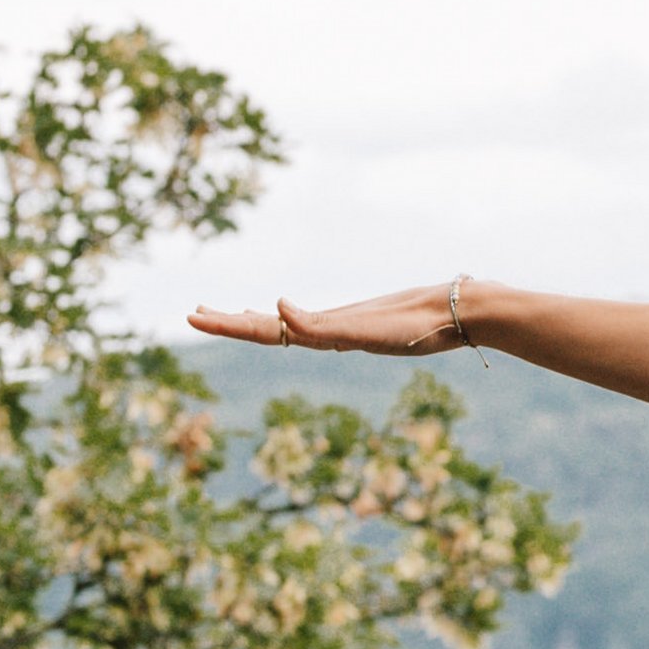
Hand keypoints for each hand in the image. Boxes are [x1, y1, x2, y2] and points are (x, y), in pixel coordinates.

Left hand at [185, 281, 467, 356]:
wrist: (457, 316)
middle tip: (191, 314)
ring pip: (285, 325)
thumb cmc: (417, 326)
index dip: (229, 325)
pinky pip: (308, 317)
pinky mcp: (355, 317)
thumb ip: (321, 326)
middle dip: (228, 323)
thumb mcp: (365, 329)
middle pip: (267, 330)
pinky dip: (285, 313)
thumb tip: (277, 310)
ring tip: (221, 313)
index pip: (265, 332)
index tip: (195, 317)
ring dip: (251, 320)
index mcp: (323, 339)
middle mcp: (326, 335)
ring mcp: (340, 327)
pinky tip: (279, 309)